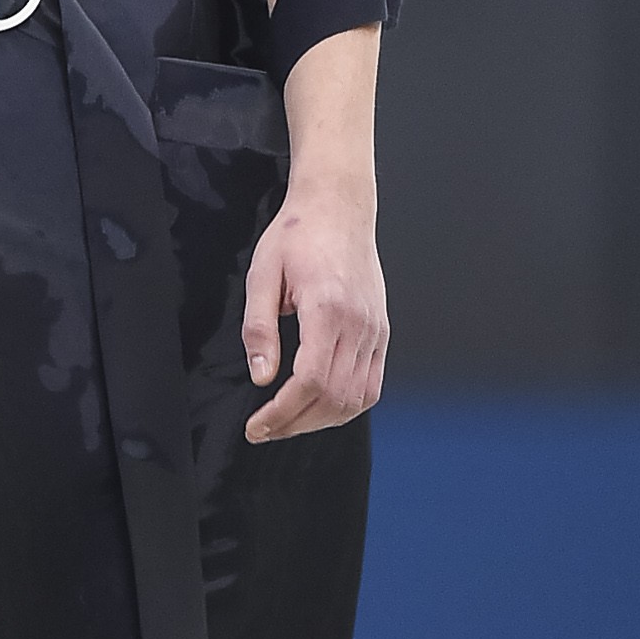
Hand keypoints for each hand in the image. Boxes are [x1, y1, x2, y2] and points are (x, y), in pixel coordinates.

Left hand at [241, 184, 387, 440]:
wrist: (338, 208)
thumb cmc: (298, 235)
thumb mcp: (262, 273)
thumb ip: (259, 327)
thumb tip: (261, 375)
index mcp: (328, 307)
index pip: (310, 380)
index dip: (282, 412)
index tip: (257, 426)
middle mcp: (359, 324)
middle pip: (334, 397)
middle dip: (296, 423)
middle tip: (264, 430)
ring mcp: (376, 330)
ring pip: (356, 398)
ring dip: (321, 420)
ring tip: (288, 422)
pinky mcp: (382, 332)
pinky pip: (371, 384)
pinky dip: (347, 405)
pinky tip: (319, 407)